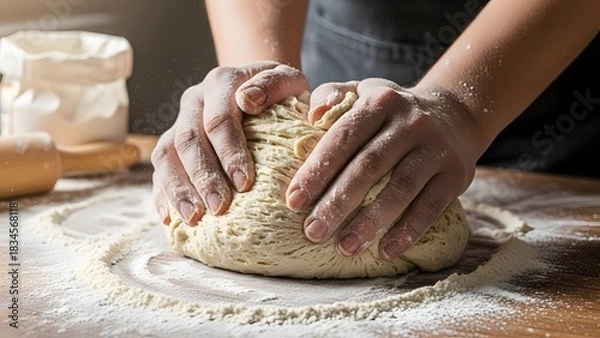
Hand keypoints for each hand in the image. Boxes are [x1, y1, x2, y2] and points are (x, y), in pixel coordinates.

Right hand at [152, 61, 308, 224]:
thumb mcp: (288, 81)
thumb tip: (248, 100)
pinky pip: (159, 169)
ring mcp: (179, 122)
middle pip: (189, 140)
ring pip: (166, 155)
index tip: (245, 183)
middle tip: (219, 207)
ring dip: (178, 188)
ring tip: (194, 218)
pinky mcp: (171, 143)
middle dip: (203, 176)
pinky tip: (171, 219)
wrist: (256, 88)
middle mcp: (195, 100)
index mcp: (221, 83)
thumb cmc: (279, 93)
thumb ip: (274, 85)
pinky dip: (163, 194)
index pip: (220, 119)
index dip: (230, 152)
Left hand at [286, 79, 483, 259]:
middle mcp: (410, 122)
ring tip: (344, 247)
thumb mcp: (363, 92)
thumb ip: (332, 96)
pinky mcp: (455, 174)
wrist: (454, 114)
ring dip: (371, 221)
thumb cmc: (392, 112)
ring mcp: (436, 149)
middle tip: (313, 232)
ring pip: (400, 188)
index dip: (317, 170)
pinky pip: (431, 205)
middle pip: (369, 166)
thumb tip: (312, 116)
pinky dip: (409, 230)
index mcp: (380, 101)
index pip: (343, 137)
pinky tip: (387, 250)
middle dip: (337, 202)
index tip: (293, 201)